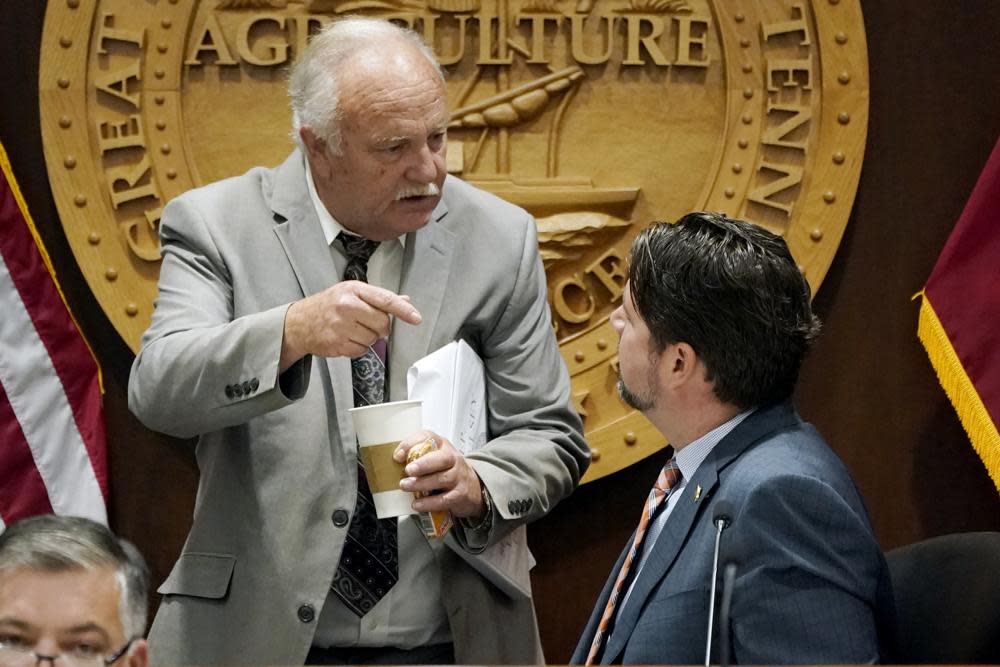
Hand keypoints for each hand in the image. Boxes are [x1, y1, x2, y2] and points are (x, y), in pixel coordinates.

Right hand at [280, 281, 421, 369]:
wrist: (300, 322)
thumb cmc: (329, 304)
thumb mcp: (352, 292)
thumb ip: (379, 298)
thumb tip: (405, 300)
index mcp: (353, 290)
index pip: (385, 299)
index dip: (403, 310)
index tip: (416, 318)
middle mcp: (346, 306)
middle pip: (382, 323)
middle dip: (380, 326)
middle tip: (366, 321)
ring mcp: (340, 326)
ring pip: (373, 339)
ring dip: (368, 337)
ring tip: (352, 329)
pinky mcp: (336, 344)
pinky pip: (361, 351)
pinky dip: (358, 347)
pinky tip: (346, 338)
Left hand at [395, 430, 484, 518]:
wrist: (474, 487)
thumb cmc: (449, 470)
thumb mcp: (436, 457)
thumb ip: (418, 456)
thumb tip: (397, 459)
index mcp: (444, 447)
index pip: (429, 437)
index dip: (413, 444)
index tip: (399, 455)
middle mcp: (453, 459)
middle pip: (442, 458)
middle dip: (424, 464)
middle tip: (408, 470)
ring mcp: (458, 477)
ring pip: (442, 479)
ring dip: (421, 484)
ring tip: (406, 486)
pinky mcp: (460, 495)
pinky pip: (444, 499)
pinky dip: (429, 503)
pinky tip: (417, 504)